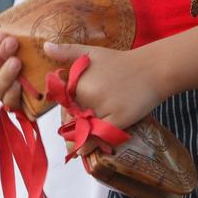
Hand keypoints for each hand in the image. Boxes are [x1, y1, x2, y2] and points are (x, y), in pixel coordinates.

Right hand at [0, 19, 24, 110]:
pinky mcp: (15, 100)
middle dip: (0, 57)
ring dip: (6, 75)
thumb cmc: (6, 34)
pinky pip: (9, 102)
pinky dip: (12, 94)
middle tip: (13, 43)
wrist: (32, 42)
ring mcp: (0, 90)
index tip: (1, 35)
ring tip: (17, 62)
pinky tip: (19, 83)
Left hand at [43, 41, 164, 135]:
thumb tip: (45, 47)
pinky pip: (98, 137)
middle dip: (74, 126)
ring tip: (79, 144)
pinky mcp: (118, 119)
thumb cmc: (120, 61)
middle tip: (78, 131)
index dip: (66, 113)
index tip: (73, 116)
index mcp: (78, 81)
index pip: (63, 105)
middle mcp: (89, 94)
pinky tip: (84, 150)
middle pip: (72, 119)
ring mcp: (104, 107)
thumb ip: (67, 51)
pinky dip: (90, 145)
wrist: (152, 69)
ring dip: (79, 139)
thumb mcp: (91, 52)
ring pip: (84, 130)